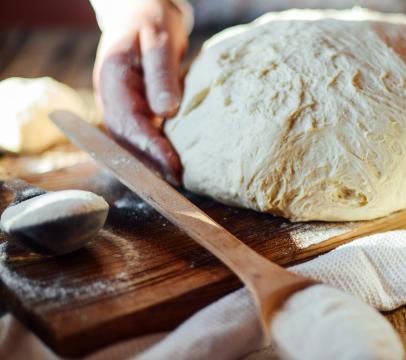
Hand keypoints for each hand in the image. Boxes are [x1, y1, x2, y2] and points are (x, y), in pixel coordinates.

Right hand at [93, 0, 187, 185]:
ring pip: (131, 140)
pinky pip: (140, 133)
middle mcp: (112, 97)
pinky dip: (154, 149)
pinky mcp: (132, 108)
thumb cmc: (151, 22)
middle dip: (150, 163)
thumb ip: (161, 75)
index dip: (150, 147)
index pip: (129, 122)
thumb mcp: (159, 42)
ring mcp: (120, 104)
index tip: (172, 166)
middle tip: (178, 182)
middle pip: (126, 139)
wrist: (139, 12)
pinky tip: (172, 162)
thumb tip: (166, 111)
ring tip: (177, 179)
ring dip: (151, 161)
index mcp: (113, 80)